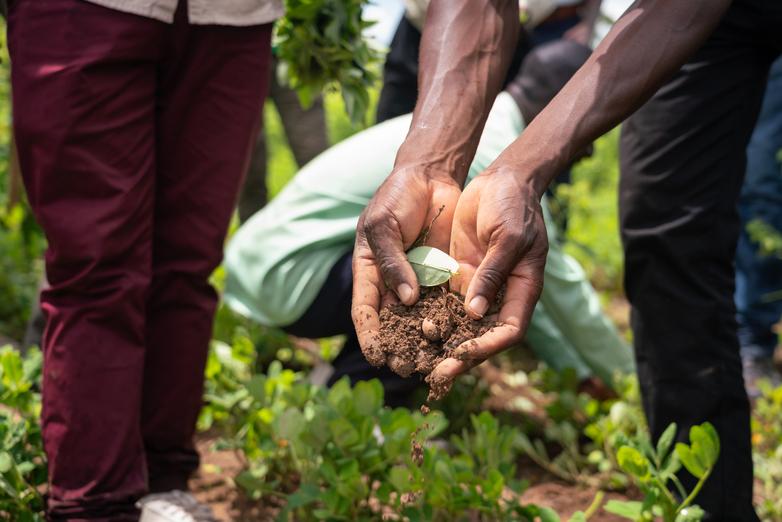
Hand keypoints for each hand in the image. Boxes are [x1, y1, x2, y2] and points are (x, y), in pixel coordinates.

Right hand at [351, 166, 461, 365]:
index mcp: (368, 270)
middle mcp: (391, 281)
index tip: (377, 356)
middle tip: (405, 369)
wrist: (430, 176)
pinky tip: (453, 338)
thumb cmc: (397, 197)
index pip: (364, 310)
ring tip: (429, 363)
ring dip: (422, 341)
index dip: (369, 335)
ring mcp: (416, 280)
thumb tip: (405, 300)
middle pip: (391, 322)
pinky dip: (445, 321)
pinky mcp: (440, 276)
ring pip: (417, 318)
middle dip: (397, 346)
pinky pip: (441, 302)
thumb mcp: (384, 226)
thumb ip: (392, 262)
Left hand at [432, 169, 548, 383]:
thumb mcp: (507, 237)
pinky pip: (443, 302)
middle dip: (459, 357)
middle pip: (481, 336)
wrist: (501, 179)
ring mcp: (479, 286)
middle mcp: (500, 295)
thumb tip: (475, 312)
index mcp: (522, 289)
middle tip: (433, 376)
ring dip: (441, 345)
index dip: (488, 347)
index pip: (508, 330)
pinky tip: (407, 331)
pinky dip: (429, 318)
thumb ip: (492, 273)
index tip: (463, 356)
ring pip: (460, 325)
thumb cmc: (513, 205)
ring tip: (416, 364)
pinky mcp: (459, 274)